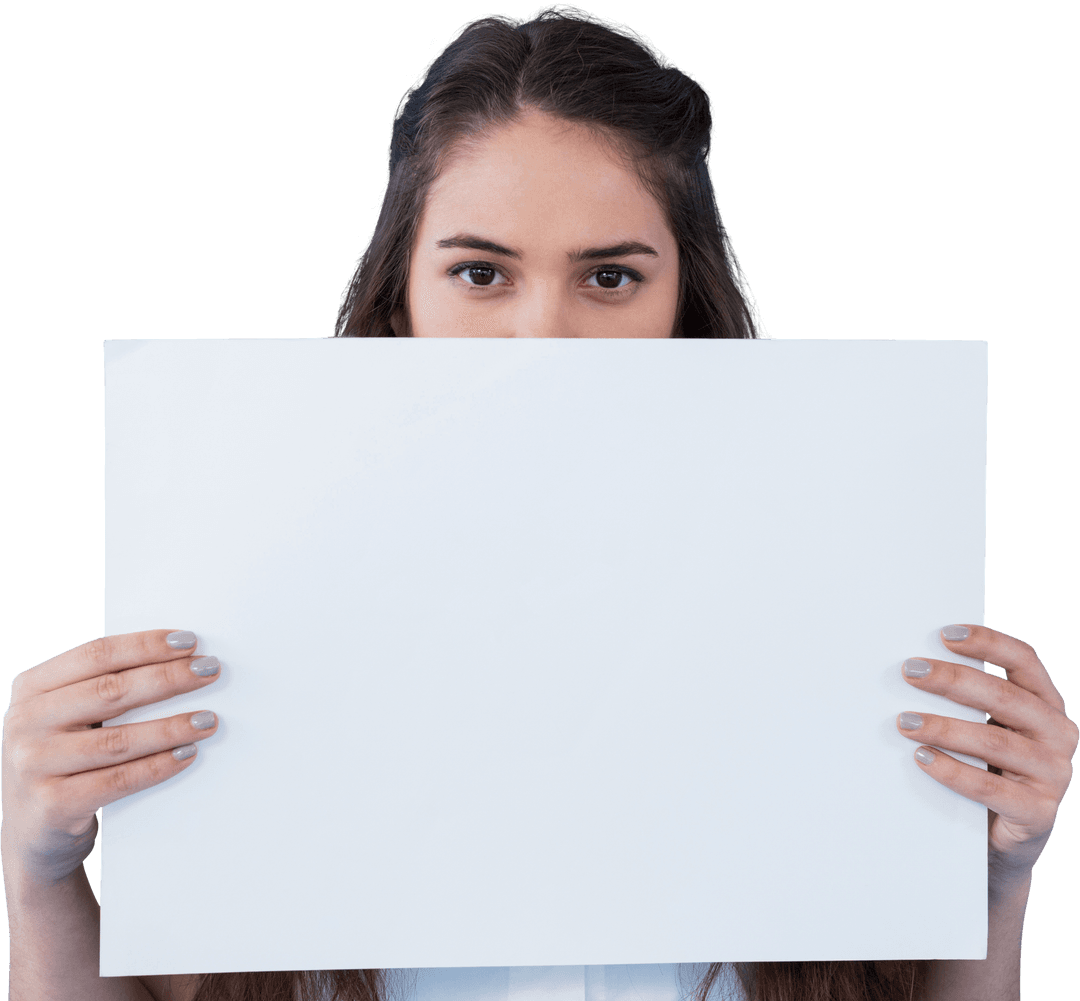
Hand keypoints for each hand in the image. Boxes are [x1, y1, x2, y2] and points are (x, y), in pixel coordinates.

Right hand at [0, 629, 221, 885]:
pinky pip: (118, 780)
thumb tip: (180, 660)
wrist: (34, 835)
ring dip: (171, 727)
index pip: (96, 655)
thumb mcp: (67, 717)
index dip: (146, 645)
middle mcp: (25, 723)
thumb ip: (104, 687)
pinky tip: (187, 754)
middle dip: (168, 678)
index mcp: (32, 689)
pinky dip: (158, 766)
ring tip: (208, 719)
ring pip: (118, 739)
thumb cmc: (65, 761)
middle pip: (110, 691)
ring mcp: (34, 765)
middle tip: (210, 670)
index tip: (190, 641)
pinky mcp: (52, 804)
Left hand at [896, 624, 1077, 895]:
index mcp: (1045, 704)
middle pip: (1004, 697)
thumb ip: (967, 701)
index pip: (1024, 661)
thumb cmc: (986, 768)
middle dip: (953, 680)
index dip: (988, 643)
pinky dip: (952, 770)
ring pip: (994, 742)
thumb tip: (913, 667)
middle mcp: (1057, 734)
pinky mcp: (1038, 813)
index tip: (945, 633)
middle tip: (911, 671)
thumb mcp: (984, 728)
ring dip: (944, 728)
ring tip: (904, 721)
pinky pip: (990, 789)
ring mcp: (1053, 775)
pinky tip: (922, 758)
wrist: (1001, 839)